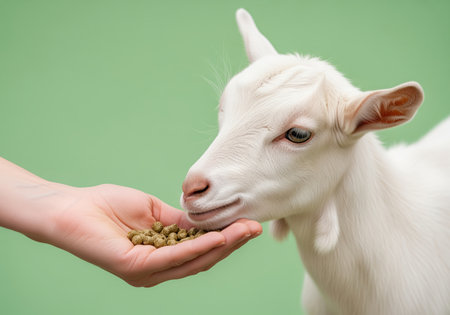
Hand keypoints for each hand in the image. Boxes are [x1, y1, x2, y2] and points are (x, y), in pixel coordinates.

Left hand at [48, 184, 261, 286]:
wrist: (72, 207)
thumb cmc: (107, 207)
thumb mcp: (154, 213)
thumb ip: (180, 221)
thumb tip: (207, 220)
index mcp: (162, 256)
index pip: (201, 251)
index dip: (226, 238)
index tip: (247, 223)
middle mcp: (157, 270)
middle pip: (203, 259)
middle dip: (231, 244)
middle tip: (255, 228)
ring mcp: (147, 272)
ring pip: (193, 261)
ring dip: (222, 245)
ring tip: (244, 230)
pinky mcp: (136, 267)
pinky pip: (174, 257)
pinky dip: (198, 247)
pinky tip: (217, 236)